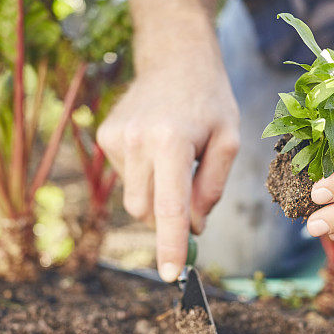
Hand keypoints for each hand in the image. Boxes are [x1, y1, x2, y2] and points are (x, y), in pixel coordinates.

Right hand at [97, 39, 238, 280]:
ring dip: (157, 193)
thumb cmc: (209, 101)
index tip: (172, 275)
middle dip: (168, 217)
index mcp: (171, 141)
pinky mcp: (104, 135)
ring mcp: (115, 137)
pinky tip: (156, 145)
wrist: (176, 58)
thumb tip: (193, 228)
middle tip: (192, 197)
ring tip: (176, 156)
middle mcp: (136, 139)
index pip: (170, 207)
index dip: (171, 245)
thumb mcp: (228, 141)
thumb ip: (211, 189)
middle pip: (147, 210)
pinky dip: (144, 174)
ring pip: (135, 198)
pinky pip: (125, 178)